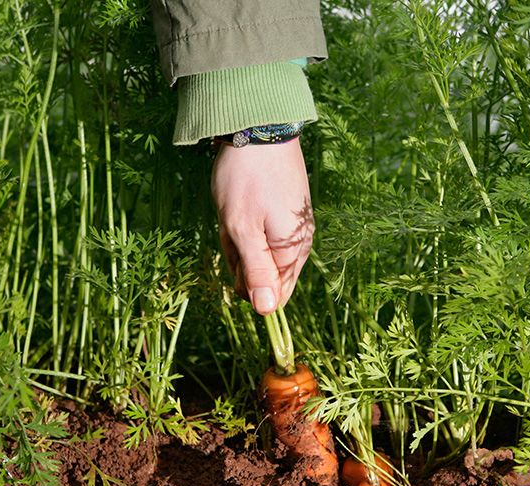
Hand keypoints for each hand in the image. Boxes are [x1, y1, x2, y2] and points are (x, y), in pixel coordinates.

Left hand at [211, 138, 313, 314]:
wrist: (260, 129)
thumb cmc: (247, 180)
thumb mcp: (243, 228)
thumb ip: (256, 272)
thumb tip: (267, 312)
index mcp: (292, 252)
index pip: (273, 296)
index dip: (246, 283)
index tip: (236, 253)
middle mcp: (297, 244)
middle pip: (261, 274)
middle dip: (239, 256)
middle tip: (232, 225)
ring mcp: (290, 227)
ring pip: (256, 251)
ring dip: (237, 237)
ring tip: (234, 210)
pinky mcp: (283, 212)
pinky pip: (258, 232)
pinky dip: (243, 223)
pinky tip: (238, 203)